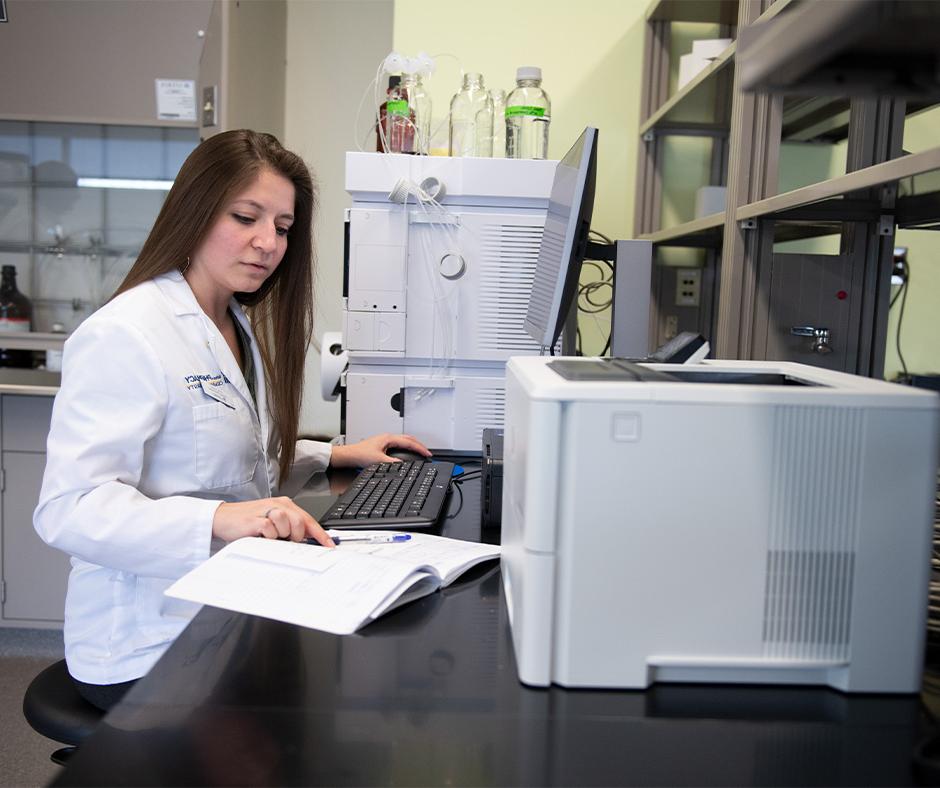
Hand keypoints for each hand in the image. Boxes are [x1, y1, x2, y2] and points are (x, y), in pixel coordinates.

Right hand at [212, 496, 334, 546]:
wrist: (223, 518)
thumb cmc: (248, 522)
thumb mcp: (272, 523)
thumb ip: (288, 529)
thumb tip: (307, 542)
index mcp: (285, 504)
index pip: (309, 520)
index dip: (320, 534)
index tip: (329, 545)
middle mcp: (278, 504)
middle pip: (301, 523)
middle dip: (296, 536)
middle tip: (284, 540)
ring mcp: (267, 510)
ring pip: (288, 525)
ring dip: (281, 535)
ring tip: (269, 535)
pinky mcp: (257, 519)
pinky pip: (272, 530)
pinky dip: (269, 536)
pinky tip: (261, 534)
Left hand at [329, 433, 430, 467]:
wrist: (348, 455)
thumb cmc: (359, 455)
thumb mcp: (379, 461)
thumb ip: (393, 464)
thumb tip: (404, 466)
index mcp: (388, 438)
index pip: (409, 442)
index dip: (420, 448)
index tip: (428, 454)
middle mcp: (387, 438)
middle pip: (408, 439)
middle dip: (419, 445)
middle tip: (426, 452)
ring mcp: (384, 441)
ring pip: (403, 440)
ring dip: (412, 445)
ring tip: (419, 451)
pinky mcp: (381, 445)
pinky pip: (398, 444)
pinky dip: (406, 447)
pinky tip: (406, 453)